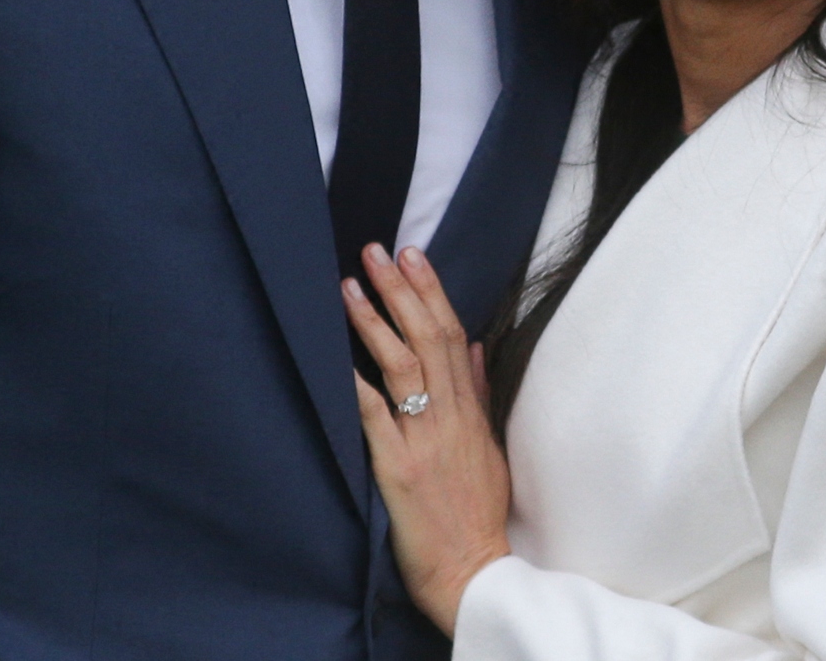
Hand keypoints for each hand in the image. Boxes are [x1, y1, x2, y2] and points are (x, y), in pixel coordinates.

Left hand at [343, 243, 513, 636]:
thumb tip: (478, 349)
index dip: (432, 293)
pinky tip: (335, 358)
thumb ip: (481, 398)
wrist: (474, 575)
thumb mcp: (490, 451)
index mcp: (470, 413)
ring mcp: (425, 442)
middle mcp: (450, 419)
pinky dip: (356, 385)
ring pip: (403, 368)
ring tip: (349, 286)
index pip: (453, 338)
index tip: (412, 256)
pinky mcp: (398, 471)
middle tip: (377, 251)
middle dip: (402, 291)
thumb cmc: (478, 518)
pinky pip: (375, 419)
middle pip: (429, 340)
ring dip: (374, 323)